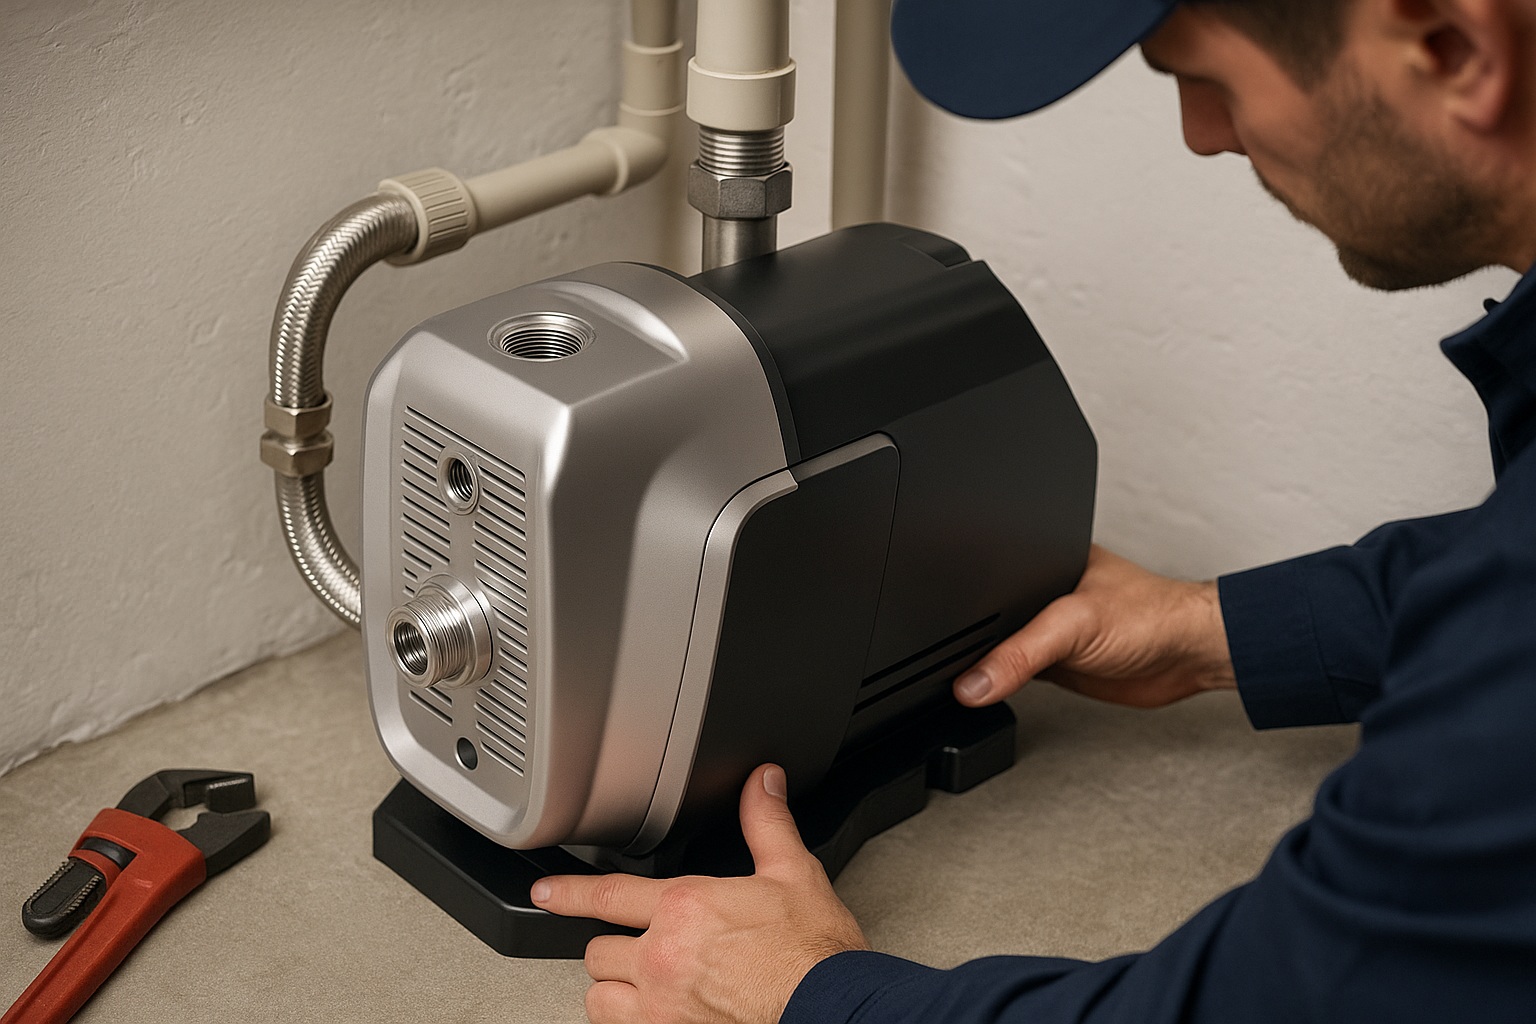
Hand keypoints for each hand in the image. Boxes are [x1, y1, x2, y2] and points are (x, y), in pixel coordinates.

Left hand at [532, 764, 868, 1023]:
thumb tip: (762, 782)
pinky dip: (632, 1022)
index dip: (565, 893)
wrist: (833, 1011)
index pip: (606, 895)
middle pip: (600, 951)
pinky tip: (657, 1014)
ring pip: (601, 998)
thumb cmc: (814, 955)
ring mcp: (662, 1008)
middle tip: (644, 947)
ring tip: (643, 984)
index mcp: (685, 908)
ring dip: (616, 989)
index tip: (546, 893)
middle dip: (616, 945)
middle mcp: (663, 958)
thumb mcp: (794, 875)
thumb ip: (767, 825)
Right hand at [954, 545, 1234, 708]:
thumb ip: (1019, 655)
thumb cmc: (1153, 616)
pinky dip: (1001, 684)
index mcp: (1043, 560)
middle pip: (986, 614)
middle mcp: (1044, 594)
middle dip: (961, 635)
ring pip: (1000, 647)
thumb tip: (971, 683)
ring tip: (951, 677)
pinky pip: (1017, 674)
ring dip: (982, 663)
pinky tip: (989, 690)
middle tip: (929, 659)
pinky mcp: (1059, 664)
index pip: (984, 577)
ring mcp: (1051, 632)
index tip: (922, 630)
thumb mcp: (1073, 626)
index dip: (953, 597)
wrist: (1190, 658)